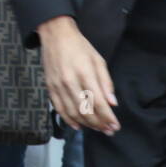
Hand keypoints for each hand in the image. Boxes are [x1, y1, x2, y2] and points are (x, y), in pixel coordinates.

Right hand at [36, 16, 118, 132]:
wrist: (55, 35)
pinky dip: (69, 120)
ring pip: (73, 113)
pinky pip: (59, 109)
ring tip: (98, 129)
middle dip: (99, 124)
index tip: (115, 125)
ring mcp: (58, 86)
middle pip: (86, 110)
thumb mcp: (98, 60)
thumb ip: (106, 82)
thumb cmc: (79, 47)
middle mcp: (70, 82)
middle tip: (109, 130)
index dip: (108, 117)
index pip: (98, 102)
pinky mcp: (50, 88)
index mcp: (84, 73)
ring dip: (87, 124)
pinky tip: (78, 126)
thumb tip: (113, 103)